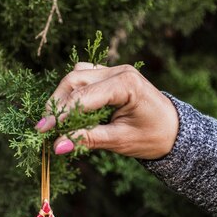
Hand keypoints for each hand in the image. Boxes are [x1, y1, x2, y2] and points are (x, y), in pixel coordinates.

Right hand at [35, 62, 178, 159]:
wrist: (173, 130)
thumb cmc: (152, 137)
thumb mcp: (119, 141)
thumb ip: (87, 139)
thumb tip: (57, 146)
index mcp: (126, 84)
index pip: (84, 96)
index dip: (60, 114)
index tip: (43, 131)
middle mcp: (119, 71)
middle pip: (75, 80)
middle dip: (56, 104)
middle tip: (44, 128)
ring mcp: (114, 70)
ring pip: (76, 76)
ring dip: (61, 97)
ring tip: (54, 121)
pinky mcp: (109, 75)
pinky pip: (83, 77)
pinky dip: (71, 92)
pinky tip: (68, 110)